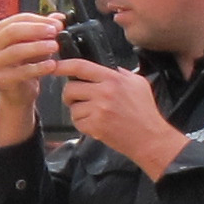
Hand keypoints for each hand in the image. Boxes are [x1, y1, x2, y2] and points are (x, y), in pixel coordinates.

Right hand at [0, 11, 65, 92]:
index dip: (39, 20)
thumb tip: (60, 17)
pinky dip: (38, 67)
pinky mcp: (1, 79)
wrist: (19, 92)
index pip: (17, 20)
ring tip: (55, 46)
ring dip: (37, 47)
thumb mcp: (36, 44)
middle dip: (36, 30)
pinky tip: (52, 65)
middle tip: (55, 32)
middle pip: (12, 32)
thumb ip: (46, 30)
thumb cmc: (26, 65)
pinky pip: (21, 72)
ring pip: (15, 51)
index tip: (57, 23)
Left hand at [55, 60, 183, 176]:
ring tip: (94, 116)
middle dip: (70, 95)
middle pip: (71, 88)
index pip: (81, 66)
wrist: (150, 138)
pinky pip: (77, 122)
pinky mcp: (95, 125)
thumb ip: (121, 74)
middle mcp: (105, 92)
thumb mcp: (139, 84)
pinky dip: (84, 125)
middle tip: (78, 100)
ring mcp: (99, 109)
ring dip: (79, 112)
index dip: (63, 65)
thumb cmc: (145, 113)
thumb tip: (105, 68)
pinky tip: (97, 125)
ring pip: (73, 107)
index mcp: (114, 79)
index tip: (53, 66)